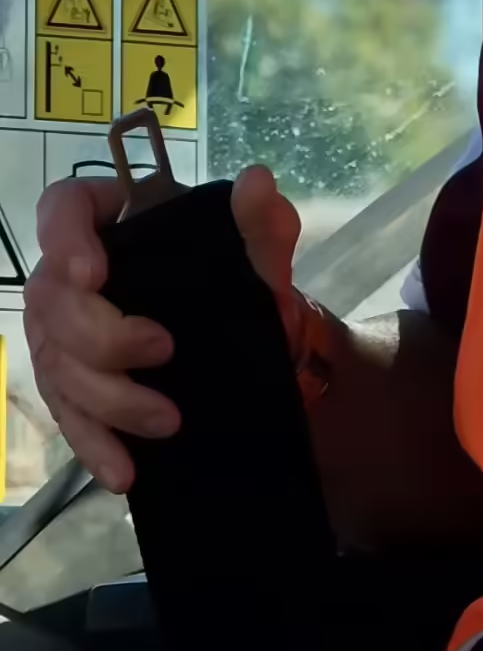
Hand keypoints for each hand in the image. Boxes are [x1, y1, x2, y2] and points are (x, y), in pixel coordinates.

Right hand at [23, 166, 302, 493]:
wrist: (253, 339)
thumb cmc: (245, 276)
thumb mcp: (262, 250)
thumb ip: (262, 218)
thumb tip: (258, 181)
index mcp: (114, 219)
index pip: (64, 206)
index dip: (65, 237)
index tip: (94, 274)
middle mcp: (75, 272)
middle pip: (52, 300)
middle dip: (102, 336)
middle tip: (164, 352)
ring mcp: (65, 332)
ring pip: (56, 364)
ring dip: (108, 399)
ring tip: (167, 421)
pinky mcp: (74, 385)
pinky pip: (67, 415)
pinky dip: (94, 444)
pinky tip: (124, 470)